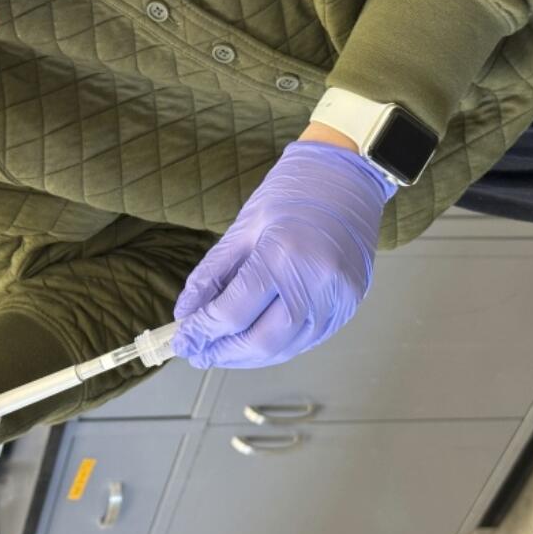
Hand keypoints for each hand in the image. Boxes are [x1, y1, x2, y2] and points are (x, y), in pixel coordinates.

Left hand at [171, 141, 393, 368]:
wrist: (348, 176)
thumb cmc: (294, 192)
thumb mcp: (243, 227)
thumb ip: (212, 274)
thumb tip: (186, 313)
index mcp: (282, 255)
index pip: (234, 313)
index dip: (203, 332)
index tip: (183, 340)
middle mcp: (315, 282)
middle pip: (262, 341)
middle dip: (224, 353)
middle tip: (199, 353)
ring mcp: (338, 297)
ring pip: (287, 348)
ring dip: (250, 356)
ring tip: (223, 352)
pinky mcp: (350, 304)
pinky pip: (308, 339)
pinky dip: (278, 346)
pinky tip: (256, 342)